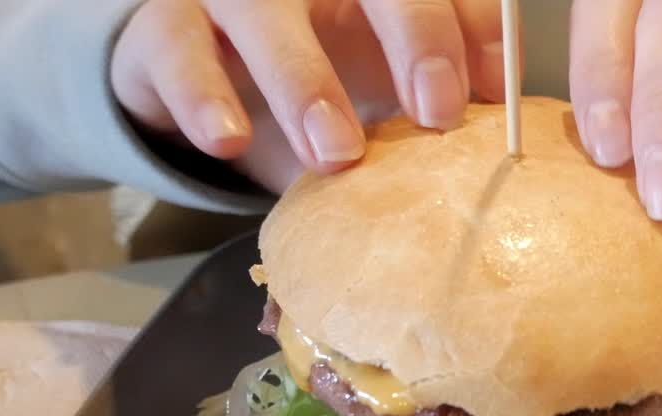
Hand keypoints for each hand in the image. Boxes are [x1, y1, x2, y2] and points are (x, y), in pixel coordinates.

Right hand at [110, 0, 506, 191]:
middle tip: (436, 112)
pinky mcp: (164, 26)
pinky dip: (203, 95)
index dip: (471, 28)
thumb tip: (497, 116)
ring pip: (264, 10)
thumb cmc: (315, 74)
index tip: (490, 95)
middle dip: (414, 35)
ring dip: (306, 81)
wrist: (200, 81)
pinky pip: (177, 49)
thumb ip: (433, 88)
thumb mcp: (378, 84)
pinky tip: (228, 139)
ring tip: (337, 154)